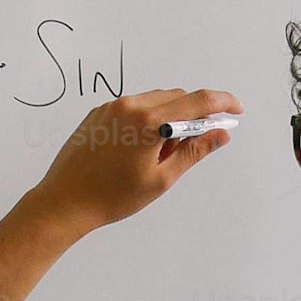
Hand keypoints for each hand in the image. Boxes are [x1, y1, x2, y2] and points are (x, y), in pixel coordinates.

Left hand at [23, 91, 242, 231]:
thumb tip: (220, 134)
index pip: (197, 102)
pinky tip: (141, 148)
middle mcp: (130, 106)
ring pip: (155, 101)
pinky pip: (133, 107)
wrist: (64, 202)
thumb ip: (194, 152)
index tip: (236, 110)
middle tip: (195, 144)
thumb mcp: (161, 179)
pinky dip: (147, 119)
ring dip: (170, 117)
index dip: (222, 103)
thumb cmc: (111, 197)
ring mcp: (111, 107)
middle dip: (194, 115)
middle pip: (177, 98)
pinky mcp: (98, 113)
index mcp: (149, 122)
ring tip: (161, 154)